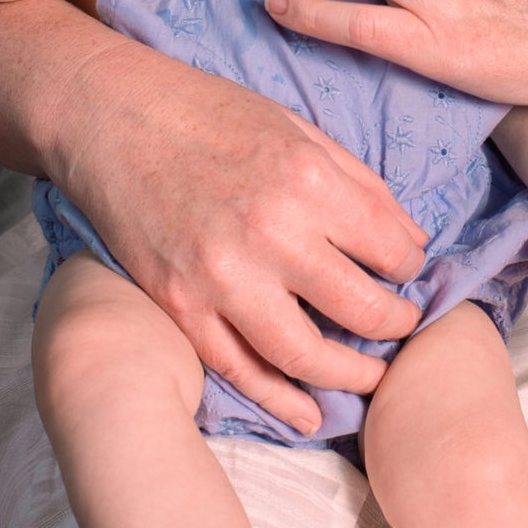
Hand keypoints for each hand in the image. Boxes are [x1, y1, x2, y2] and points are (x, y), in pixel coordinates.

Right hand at [45, 33, 428, 433]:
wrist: (113, 116)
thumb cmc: (211, 114)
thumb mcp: (299, 129)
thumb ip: (362, 187)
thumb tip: (413, 243)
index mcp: (309, 181)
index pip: (392, 251)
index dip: (409, 267)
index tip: (404, 271)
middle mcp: (272, 234)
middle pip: (362, 310)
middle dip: (395, 325)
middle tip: (400, 326)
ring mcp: (221, 278)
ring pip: (307, 356)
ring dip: (351, 375)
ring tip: (369, 375)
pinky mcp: (181, 306)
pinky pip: (239, 370)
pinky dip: (280, 400)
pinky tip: (309, 413)